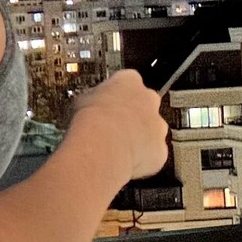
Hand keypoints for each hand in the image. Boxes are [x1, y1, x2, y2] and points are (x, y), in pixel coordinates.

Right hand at [66, 68, 169, 184]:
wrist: (102, 145)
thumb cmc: (90, 120)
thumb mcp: (82, 98)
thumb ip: (94, 98)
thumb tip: (87, 103)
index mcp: (129, 81)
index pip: (127, 82)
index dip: (116, 95)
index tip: (107, 103)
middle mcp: (149, 100)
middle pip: (145, 106)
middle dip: (132, 116)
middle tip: (113, 126)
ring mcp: (157, 125)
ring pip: (152, 131)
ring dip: (139, 138)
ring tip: (117, 147)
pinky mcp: (160, 149)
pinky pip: (152, 154)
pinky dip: (142, 159)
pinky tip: (124, 161)